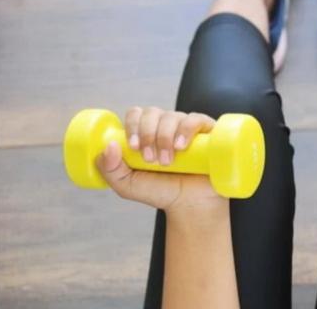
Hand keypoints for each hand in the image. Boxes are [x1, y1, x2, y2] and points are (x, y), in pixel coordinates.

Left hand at [95, 107, 225, 214]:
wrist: (190, 205)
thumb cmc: (161, 192)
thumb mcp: (128, 186)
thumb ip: (111, 170)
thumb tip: (109, 146)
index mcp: (146, 132)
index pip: (136, 114)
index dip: (132, 126)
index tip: (134, 148)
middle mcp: (166, 125)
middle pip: (152, 112)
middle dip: (148, 134)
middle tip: (151, 159)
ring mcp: (187, 127)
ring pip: (171, 116)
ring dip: (164, 137)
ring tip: (167, 161)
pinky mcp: (207, 131)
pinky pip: (195, 119)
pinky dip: (186, 129)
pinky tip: (181, 147)